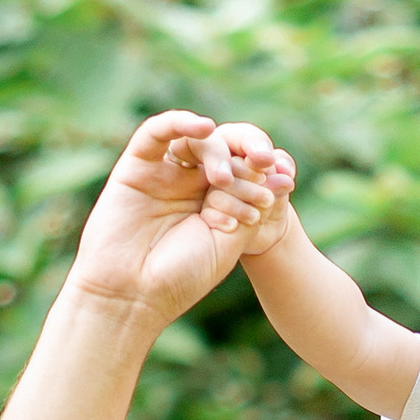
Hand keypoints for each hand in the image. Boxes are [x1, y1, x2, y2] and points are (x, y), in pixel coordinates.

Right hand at [64, 112, 290, 332]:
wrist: (133, 297)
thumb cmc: (182, 277)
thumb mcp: (230, 241)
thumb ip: (248, 201)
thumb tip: (270, 167)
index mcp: (214, 205)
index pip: (244, 173)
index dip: (265, 174)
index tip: (285, 186)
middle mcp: (188, 187)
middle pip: (223, 155)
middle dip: (247, 165)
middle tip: (260, 183)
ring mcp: (161, 176)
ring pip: (194, 142)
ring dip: (217, 153)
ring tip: (224, 179)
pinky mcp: (134, 168)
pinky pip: (155, 132)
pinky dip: (180, 122)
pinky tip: (205, 128)